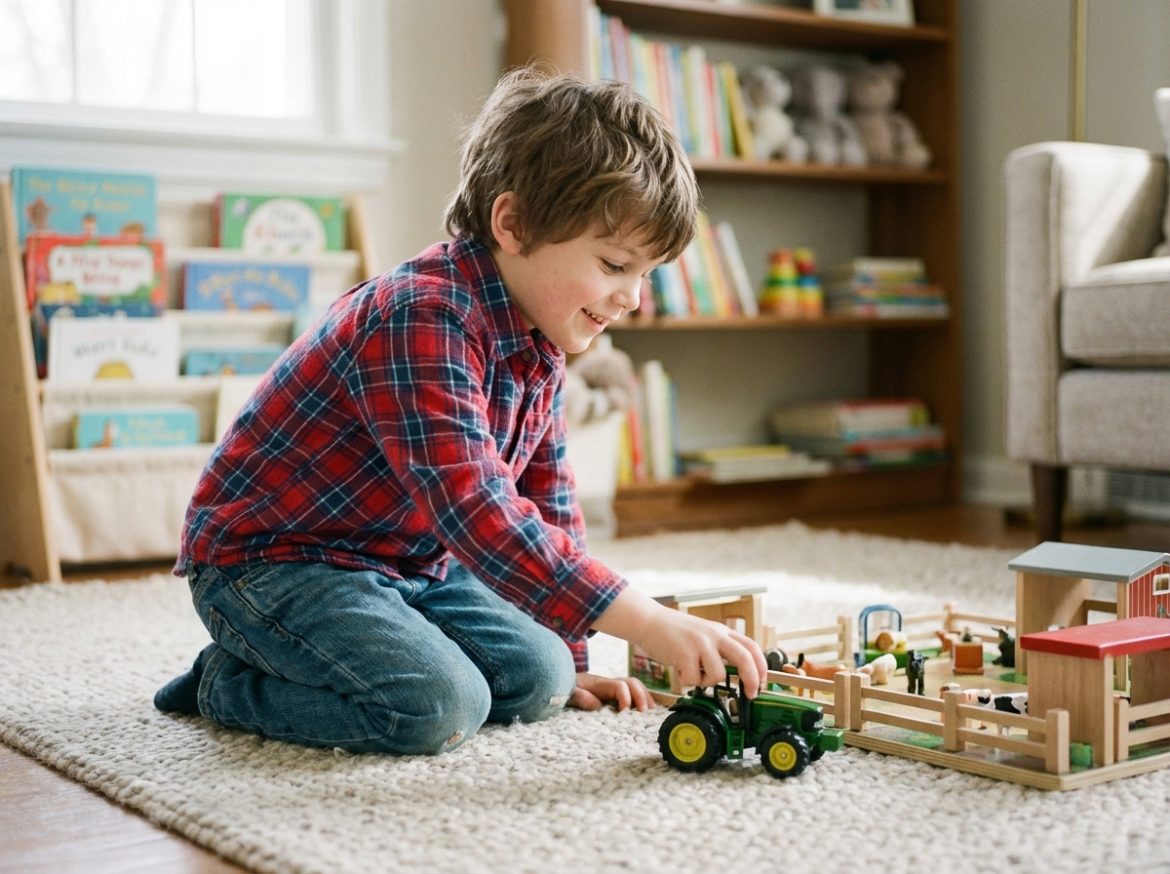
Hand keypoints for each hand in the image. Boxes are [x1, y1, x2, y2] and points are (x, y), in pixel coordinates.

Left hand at [568, 672, 653, 711]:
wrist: (557, 684)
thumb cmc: (561, 690)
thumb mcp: (566, 693)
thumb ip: (578, 696)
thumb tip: (596, 704)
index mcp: (598, 684)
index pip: (620, 686)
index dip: (626, 698)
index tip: (624, 714)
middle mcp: (608, 684)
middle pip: (632, 683)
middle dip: (641, 696)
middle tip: (644, 714)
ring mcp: (610, 689)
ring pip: (634, 687)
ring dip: (645, 698)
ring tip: (651, 714)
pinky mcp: (611, 696)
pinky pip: (630, 694)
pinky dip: (640, 701)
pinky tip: (645, 714)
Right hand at [592, 588, 768, 697]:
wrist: (649, 621)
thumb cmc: (675, 633)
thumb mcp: (703, 635)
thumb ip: (719, 649)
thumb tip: (738, 673)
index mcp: (721, 631)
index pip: (751, 647)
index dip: (761, 666)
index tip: (762, 683)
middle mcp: (714, 635)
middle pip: (744, 658)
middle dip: (752, 679)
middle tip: (751, 694)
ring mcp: (700, 643)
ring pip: (717, 675)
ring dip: (705, 681)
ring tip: (692, 672)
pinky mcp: (685, 652)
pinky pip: (693, 679)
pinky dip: (686, 681)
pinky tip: (678, 669)